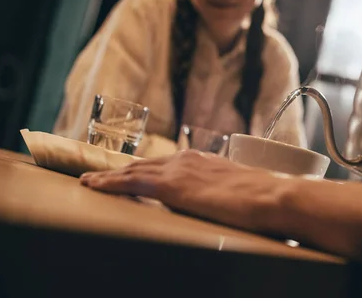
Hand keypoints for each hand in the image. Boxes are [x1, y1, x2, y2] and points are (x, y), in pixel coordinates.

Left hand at [80, 150, 286, 232]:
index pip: (166, 164)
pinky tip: (95, 186)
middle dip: (121, 170)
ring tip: (90, 182)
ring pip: (133, 171)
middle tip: (100, 176)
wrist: (271, 196)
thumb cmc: (263, 197)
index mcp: (203, 160)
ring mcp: (179, 170)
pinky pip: (132, 182)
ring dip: (110, 177)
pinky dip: (110, 183)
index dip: (144, 169)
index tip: (131, 173)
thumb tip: (221, 202)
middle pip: (145, 164)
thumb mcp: (238, 191)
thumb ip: (222, 192)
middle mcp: (187, 159)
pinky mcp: (172, 186)